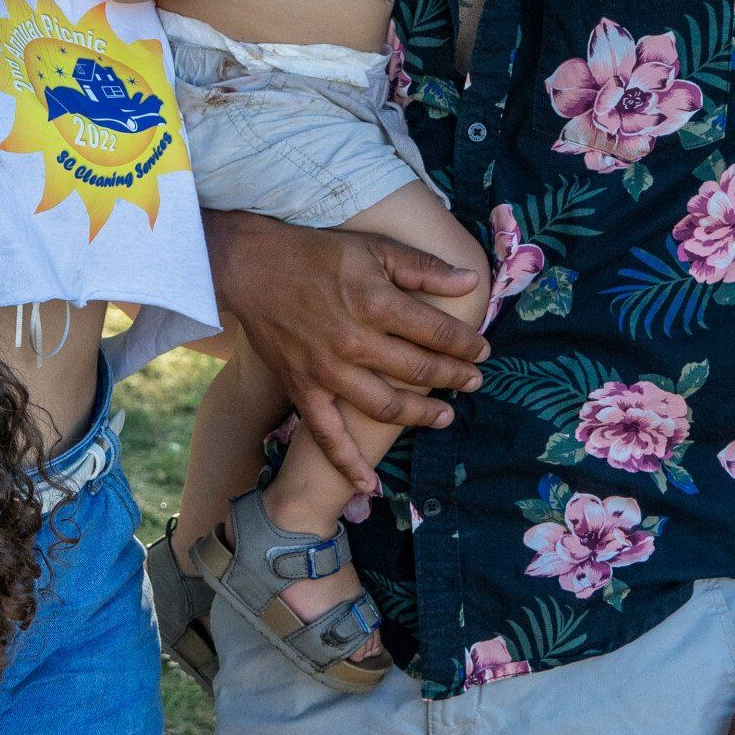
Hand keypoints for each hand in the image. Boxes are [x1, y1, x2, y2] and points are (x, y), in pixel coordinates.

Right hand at [210, 209, 486, 491]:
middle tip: (474, 382)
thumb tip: (472, 281)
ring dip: (420, 415)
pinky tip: (369, 485)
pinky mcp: (303, 390)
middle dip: (454, 378)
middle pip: (418, 370)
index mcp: (376, 303)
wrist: (251, 268)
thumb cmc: (315, 254)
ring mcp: (328, 371)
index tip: (482, 351)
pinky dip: (347, 463)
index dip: (466, 345)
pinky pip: (327, 435)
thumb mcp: (374, 249)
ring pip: (385, 407)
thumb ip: (423, 268)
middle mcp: (355, 342)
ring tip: (445, 417)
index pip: (436, 333)